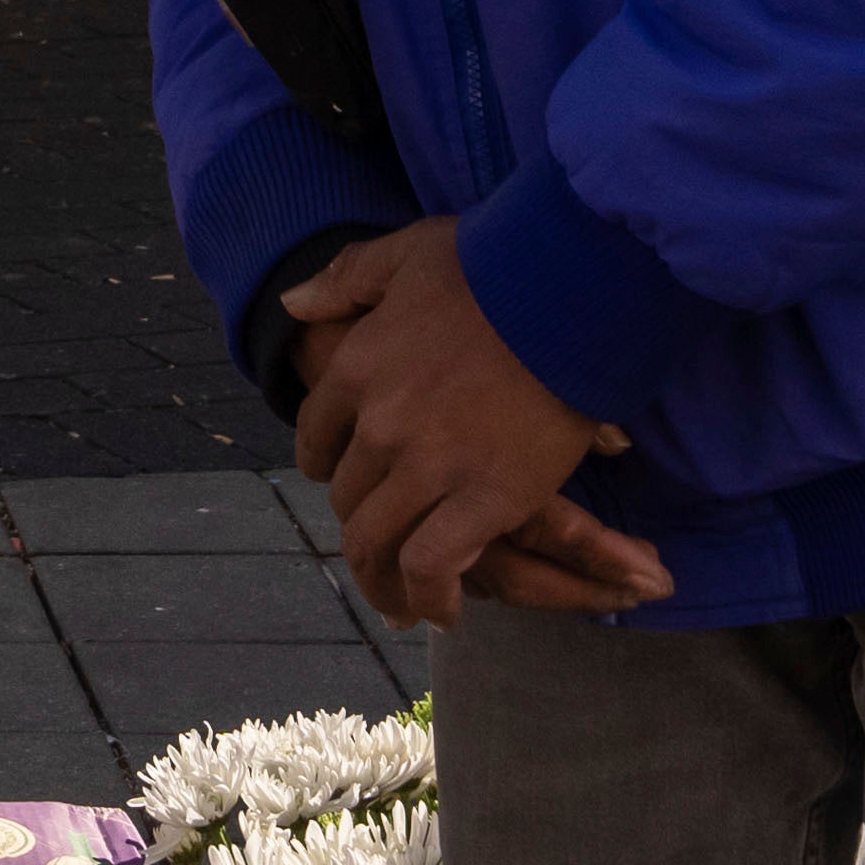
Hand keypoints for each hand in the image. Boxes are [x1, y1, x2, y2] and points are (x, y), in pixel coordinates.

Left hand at [280, 221, 671, 624]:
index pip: (316, 437)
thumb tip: (292, 304)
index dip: (328, 465)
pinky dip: (429, 594)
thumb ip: (345, 280)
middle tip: (378, 548)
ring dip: (382, 580)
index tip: (342, 481)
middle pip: (349, 496)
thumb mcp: (405, 254)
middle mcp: (381, 425)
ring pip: (377, 542)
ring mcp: (429, 465)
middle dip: (360, 526)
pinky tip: (439, 610)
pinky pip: (433, 565)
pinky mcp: (485, 498)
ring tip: (398, 602)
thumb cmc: (496, 262)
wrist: (571, 284)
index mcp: (356, 369)